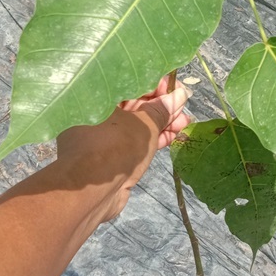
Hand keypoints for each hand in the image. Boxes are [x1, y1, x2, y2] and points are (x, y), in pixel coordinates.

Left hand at [56, 76, 189, 221]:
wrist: (91, 191)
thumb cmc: (114, 145)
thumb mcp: (144, 124)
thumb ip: (162, 110)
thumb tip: (180, 95)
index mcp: (97, 97)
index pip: (128, 84)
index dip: (153, 84)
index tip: (173, 86)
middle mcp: (96, 114)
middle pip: (134, 105)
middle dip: (161, 106)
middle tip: (183, 105)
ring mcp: (103, 137)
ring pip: (137, 125)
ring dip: (162, 123)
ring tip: (184, 122)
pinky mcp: (111, 157)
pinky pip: (135, 142)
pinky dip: (154, 139)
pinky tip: (174, 135)